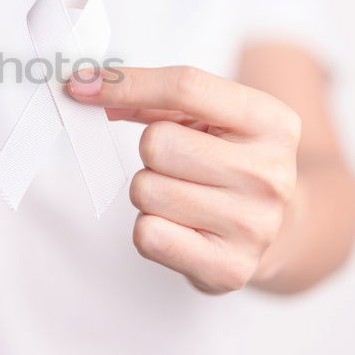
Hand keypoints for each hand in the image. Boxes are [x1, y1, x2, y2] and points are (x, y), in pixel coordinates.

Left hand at [69, 66, 301, 293]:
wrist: (272, 231)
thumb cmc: (226, 162)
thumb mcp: (207, 118)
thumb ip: (151, 97)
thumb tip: (87, 87)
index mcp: (273, 122)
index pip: (186, 87)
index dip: (125, 84)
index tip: (81, 85)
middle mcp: (271, 174)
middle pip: (157, 143)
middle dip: (151, 153)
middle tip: (180, 166)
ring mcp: (254, 225)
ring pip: (146, 189)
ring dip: (150, 192)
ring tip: (183, 197)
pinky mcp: (230, 269)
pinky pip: (147, 234)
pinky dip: (150, 229)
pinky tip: (181, 227)